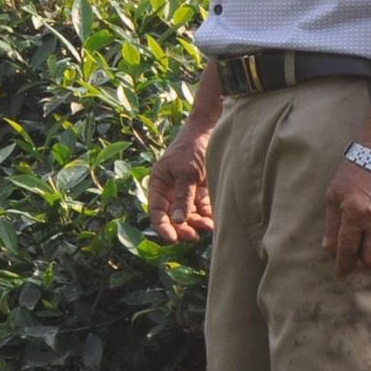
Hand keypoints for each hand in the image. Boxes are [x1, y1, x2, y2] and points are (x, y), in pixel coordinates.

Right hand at [147, 128, 214, 243]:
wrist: (211, 131)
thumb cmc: (192, 148)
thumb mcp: (186, 172)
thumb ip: (183, 197)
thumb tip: (178, 221)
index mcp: (159, 184)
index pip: (157, 211)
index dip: (162, 226)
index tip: (171, 239)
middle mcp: (171, 191)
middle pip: (173, 217)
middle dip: (182, 228)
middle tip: (193, 236)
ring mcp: (187, 192)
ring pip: (189, 216)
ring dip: (196, 224)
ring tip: (207, 227)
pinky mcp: (202, 193)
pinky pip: (203, 210)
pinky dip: (207, 217)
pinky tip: (213, 221)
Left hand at [323, 158, 370, 275]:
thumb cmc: (354, 173)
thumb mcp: (334, 195)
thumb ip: (331, 225)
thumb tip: (329, 249)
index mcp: (355, 214)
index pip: (348, 249)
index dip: (343, 265)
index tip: (341, 273)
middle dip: (363, 263)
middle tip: (356, 258)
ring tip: (367, 247)